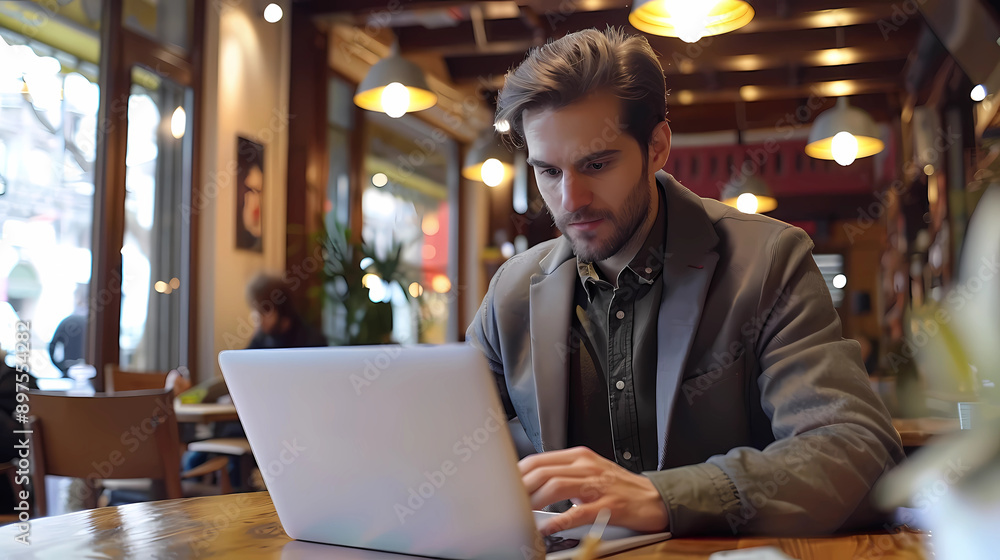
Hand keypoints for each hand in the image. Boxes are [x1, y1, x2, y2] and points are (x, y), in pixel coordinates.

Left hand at [519, 446, 668, 535]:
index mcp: (579, 457)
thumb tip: (532, 486)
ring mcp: (598, 485)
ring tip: (522, 514)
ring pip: (556, 487)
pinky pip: (579, 513)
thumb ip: (563, 476)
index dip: (517, 473)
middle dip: (520, 488)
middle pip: (542, 472)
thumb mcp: (589, 473)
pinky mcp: (609, 506)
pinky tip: (547, 529)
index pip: (539, 460)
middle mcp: (586, 466)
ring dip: (534, 502)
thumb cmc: (621, 487)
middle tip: (508, 502)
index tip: (505, 486)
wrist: (655, 497)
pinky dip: (559, 522)